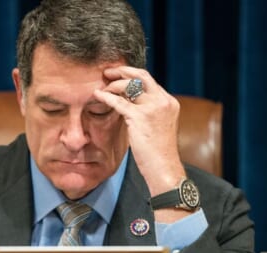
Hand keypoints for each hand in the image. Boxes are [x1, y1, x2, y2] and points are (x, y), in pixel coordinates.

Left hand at [93, 66, 184, 196]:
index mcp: (169, 102)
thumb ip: (148, 112)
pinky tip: (97, 95)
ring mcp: (153, 108)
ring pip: (130, 86)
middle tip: (108, 72)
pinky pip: (119, 102)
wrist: (164, 167)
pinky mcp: (141, 117)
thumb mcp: (158, 126)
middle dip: (123, 71)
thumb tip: (130, 103)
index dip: (132, 76)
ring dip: (114, 85)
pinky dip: (106, 97)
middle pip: (142, 76)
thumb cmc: (158, 151)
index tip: (119, 76)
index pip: (149, 81)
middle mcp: (163, 101)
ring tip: (102, 87)